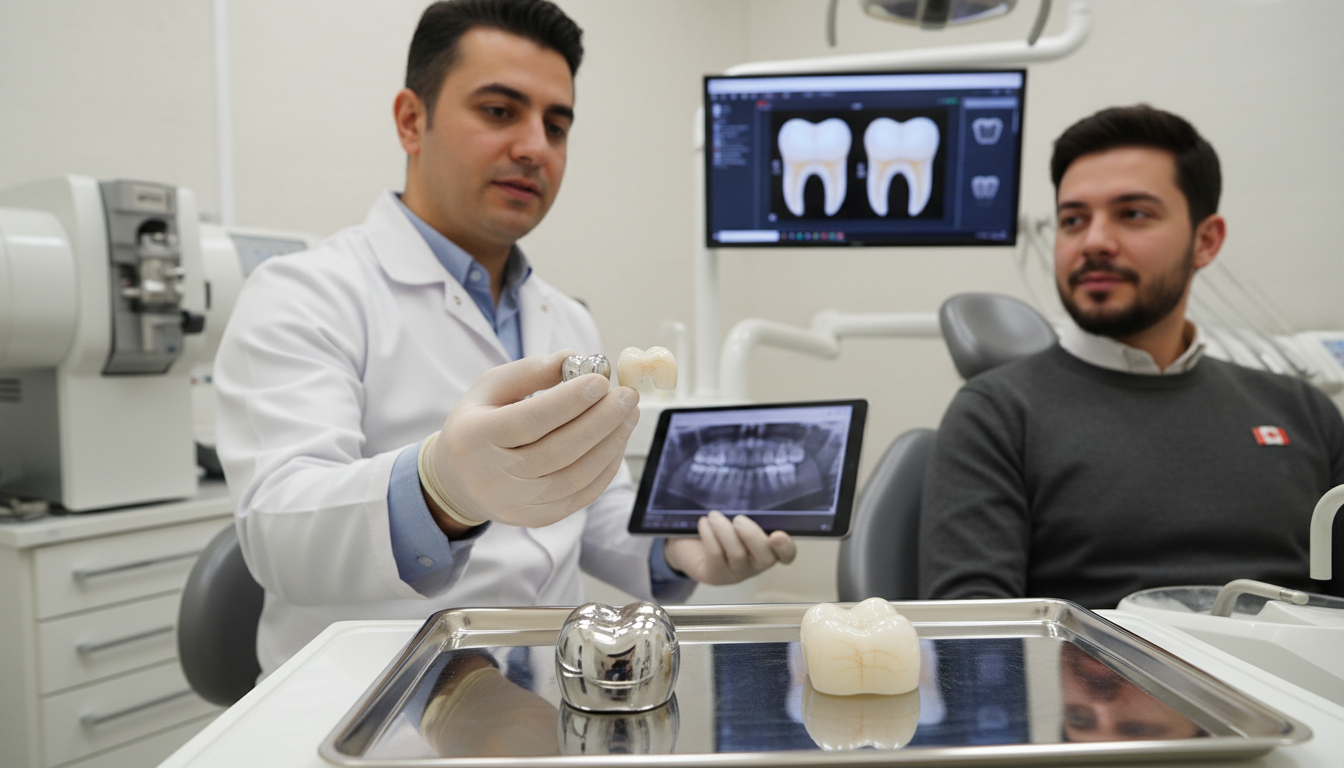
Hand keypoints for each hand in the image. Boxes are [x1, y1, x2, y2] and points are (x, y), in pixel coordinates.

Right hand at [421, 350, 639, 528]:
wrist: (459, 480)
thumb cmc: (479, 422)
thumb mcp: (490, 388)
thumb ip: (530, 372)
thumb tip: (574, 358)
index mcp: (475, 438)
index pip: (527, 422)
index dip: (568, 402)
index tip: (601, 380)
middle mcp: (493, 477)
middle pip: (557, 452)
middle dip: (600, 421)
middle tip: (627, 396)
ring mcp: (516, 504)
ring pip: (575, 478)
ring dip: (611, 444)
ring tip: (629, 415)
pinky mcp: (537, 519)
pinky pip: (581, 496)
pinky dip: (606, 467)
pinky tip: (617, 440)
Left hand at [664, 511, 796, 585]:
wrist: (690, 541)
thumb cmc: (719, 526)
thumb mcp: (735, 516)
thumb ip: (748, 510)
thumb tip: (750, 490)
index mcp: (768, 546)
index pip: (787, 554)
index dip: (786, 547)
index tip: (777, 535)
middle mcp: (756, 564)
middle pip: (766, 557)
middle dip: (751, 534)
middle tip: (737, 519)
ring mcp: (737, 573)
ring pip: (737, 554)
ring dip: (724, 529)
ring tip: (713, 516)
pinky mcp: (716, 576)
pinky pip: (716, 555)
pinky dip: (709, 534)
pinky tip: (704, 523)